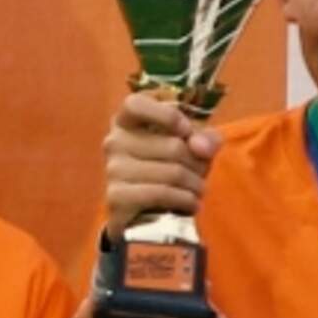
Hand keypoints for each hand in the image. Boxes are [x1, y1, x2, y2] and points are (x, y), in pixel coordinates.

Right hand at [102, 91, 221, 241]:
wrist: (144, 213)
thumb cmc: (167, 168)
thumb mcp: (189, 147)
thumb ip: (203, 138)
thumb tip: (201, 146)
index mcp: (127, 120)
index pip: (136, 104)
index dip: (167, 115)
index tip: (186, 131)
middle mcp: (114, 142)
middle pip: (173, 146)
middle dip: (198, 163)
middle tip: (201, 174)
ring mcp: (113, 170)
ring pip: (172, 173)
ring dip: (196, 185)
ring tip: (197, 191)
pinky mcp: (117, 197)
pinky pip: (162, 194)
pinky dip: (186, 201)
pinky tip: (191, 204)